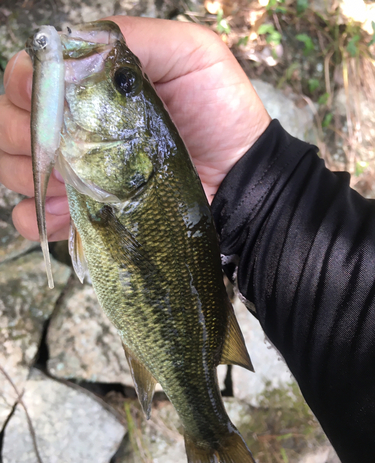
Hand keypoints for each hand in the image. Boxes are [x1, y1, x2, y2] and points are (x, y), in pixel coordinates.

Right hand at [0, 16, 269, 241]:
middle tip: (59, 145)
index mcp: (92, 88)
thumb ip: (138, 41)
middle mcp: (76, 127)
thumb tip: (75, 42)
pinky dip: (38, 215)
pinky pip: (35, 216)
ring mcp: (77, 172)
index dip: (27, 83)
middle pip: (13, 122)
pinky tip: (63, 211)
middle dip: (23, 131)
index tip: (43, 94)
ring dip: (28, 173)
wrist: (238, 179)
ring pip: (15, 166)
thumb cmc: (220, 115)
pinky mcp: (85, 212)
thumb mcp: (192, 56)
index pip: (32, 77)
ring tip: (67, 181)